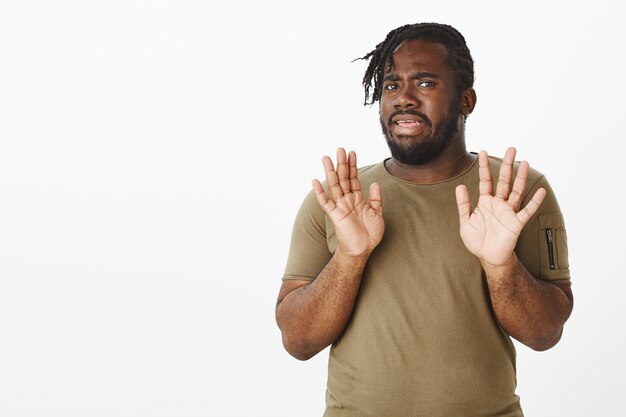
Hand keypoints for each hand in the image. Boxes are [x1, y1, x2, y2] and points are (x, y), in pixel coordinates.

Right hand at [312, 148, 383, 256]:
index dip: (352, 165)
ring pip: (334, 186)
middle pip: (343, 178)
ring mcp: (340, 206)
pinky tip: (315, 181)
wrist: (363, 249)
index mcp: (357, 198)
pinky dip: (320, 192)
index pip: (353, 178)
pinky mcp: (335, 215)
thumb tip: (375, 183)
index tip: (352, 152)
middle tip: (340, 149)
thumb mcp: (378, 213)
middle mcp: (347, 200)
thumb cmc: (370, 234)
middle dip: (341, 163)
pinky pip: (326, 202)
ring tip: (326, 158)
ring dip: (330, 172)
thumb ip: (376, 198)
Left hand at [455, 147, 545, 267]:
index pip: (486, 180)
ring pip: (516, 191)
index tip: (483, 152)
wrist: (487, 257)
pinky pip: (527, 211)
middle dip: (507, 165)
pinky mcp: (516, 223)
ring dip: (520, 178)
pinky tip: (540, 191)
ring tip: (524, 162)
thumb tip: (460, 186)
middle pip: (504, 181)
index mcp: (486, 202)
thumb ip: (463, 204)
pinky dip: (534, 202)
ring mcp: (508, 212)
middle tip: (511, 149)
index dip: (484, 167)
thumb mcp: (465, 221)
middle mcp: (498, 204)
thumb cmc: (477, 240)